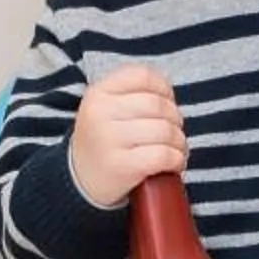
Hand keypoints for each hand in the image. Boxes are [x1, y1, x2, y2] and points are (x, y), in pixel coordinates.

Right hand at [70, 65, 185, 208]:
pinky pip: (164, 155)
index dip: (164, 89)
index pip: (142, 76)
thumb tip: (170, 98)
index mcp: (98, 93)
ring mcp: (109, 140)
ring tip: (174, 151)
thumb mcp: (105, 109)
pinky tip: (173, 164)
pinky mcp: (122, 166)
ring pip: (165, 130)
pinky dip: (176, 160)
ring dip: (179, 142)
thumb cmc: (103, 142)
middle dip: (175, 120)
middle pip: (158, 105)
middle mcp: (100, 113)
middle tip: (172, 134)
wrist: (79, 182)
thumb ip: (133, 94)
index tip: (166, 105)